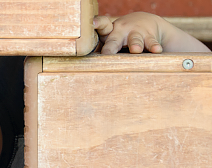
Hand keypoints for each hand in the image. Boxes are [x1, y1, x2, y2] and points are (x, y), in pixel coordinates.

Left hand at [94, 12, 210, 53]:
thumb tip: (87, 68)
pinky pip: (151, 42)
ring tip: (135, 49)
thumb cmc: (121, 36)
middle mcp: (121, 31)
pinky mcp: (150, 36)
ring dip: (135, 44)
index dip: (97, 24)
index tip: (92, 23)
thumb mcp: (111, 39)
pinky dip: (154, 46)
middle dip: (111, 47)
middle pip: (115, 40)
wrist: (146, 22)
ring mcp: (135, 33)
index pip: (101, 26)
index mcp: (108, 33)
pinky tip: (156, 50)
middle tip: (107, 53)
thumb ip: (103, 50)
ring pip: (135, 39)